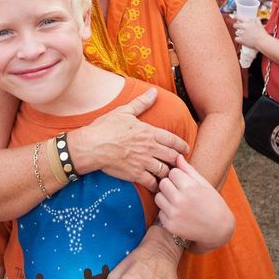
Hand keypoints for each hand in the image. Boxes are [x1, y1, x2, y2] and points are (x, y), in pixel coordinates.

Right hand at [72, 89, 189, 191]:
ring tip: (170, 176)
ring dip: (168, 174)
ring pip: (165, 171)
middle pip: (172, 156)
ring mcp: (143, 162)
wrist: (92, 146)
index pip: (172, 140)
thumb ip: (141, 103)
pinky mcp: (135, 174)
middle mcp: (149, 148)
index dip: (182, 145)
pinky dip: (156, 186)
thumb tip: (153, 91)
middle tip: (180, 164)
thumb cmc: (106, 127)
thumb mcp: (124, 111)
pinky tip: (157, 186)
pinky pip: (152, 183)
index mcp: (148, 132)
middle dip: (178, 161)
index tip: (186, 149)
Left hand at [155, 155, 234, 251]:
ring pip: (158, 197)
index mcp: (189, 187)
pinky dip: (167, 212)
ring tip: (178, 202)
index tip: (185, 183)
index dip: (178, 177)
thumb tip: (177, 156)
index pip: (172, 172)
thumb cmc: (212, 203)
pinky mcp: (170, 225)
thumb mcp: (203, 184)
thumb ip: (188, 170)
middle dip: (170, 185)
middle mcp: (180, 200)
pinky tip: (179, 214)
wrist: (218, 229)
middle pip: (163, 183)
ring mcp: (174, 214)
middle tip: (180, 192)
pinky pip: (160, 212)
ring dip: (165, 198)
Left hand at [233, 15, 264, 50]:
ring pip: (236, 32)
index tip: (235, 17)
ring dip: (239, 34)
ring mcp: (242, 33)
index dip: (236, 17)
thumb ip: (257, 20)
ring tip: (244, 36)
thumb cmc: (262, 33)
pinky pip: (236, 39)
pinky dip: (238, 39)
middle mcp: (244, 26)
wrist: (262, 41)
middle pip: (235, 25)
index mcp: (248, 22)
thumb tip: (256, 18)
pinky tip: (242, 40)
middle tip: (239, 29)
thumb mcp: (260, 24)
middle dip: (236, 26)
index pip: (239, 17)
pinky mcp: (241, 39)